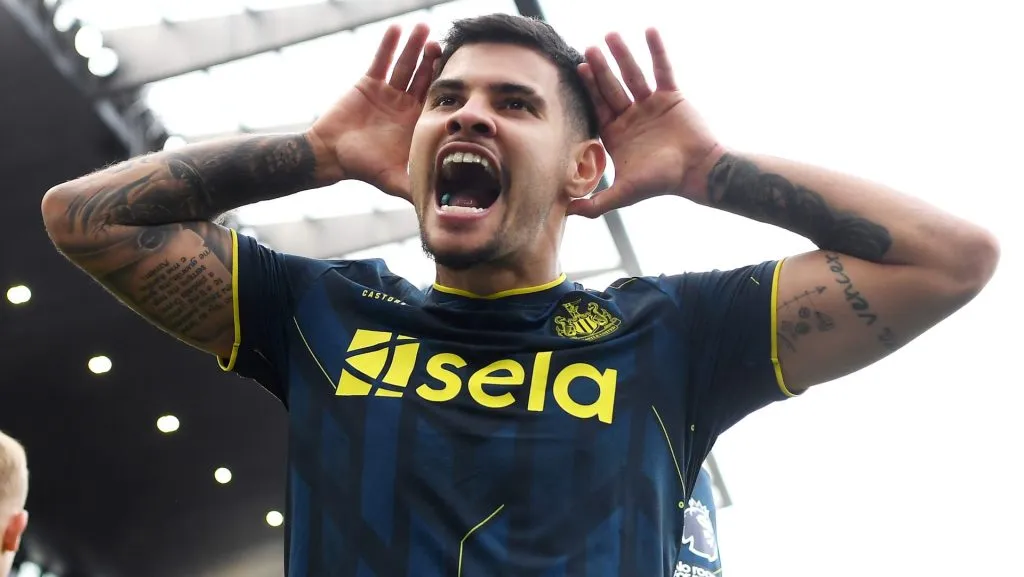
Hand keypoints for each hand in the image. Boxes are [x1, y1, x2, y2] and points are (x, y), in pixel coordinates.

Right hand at [310, 24, 439, 200]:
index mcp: (415, 122)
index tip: (457, 71)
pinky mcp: (369, 83)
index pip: (435, 100)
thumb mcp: (394, 179)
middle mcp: (405, 104)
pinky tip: (397, 29)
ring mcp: (388, 92)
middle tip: (441, 43)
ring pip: (404, 64)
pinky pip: (381, 60)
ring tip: (422, 28)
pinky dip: (388, 45)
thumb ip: (416, 187)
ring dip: (413, 46)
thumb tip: (440, 207)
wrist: (331, 155)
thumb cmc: (363, 167)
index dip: (445, 85)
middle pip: (423, 77)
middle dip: (431, 60)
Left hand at [569, 29, 721, 217]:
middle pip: (612, 87)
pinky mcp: (671, 96)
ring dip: (623, 55)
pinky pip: (663, 69)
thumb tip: (568, 213)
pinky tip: (649, 31)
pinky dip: (657, 50)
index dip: (590, 88)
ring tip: (611, 36)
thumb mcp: (625, 193)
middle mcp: (631, 116)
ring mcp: (650, 104)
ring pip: (634, 75)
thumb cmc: (662, 182)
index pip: (598, 106)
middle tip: (589, 49)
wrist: (697, 172)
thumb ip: (596, 203)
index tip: (579, 69)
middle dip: (601, 69)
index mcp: (616, 134)